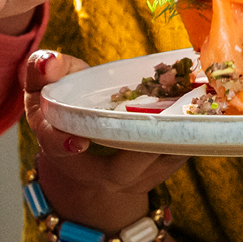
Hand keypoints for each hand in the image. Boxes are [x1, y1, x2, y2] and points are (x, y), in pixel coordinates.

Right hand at [22, 51, 190, 225]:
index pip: (57, 148)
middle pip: (120, 169)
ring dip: (173, 139)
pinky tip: (201, 113)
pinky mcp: (155, 176)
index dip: (63, 144)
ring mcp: (127, 179)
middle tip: (163, 116)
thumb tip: (48, 62)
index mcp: (58, 143)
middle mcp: (93, 171)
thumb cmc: (65, 107)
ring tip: (190, 109)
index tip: (77, 141)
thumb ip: (41, 70)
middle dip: (142, 145)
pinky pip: (175, 160)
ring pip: (154, 166)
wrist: (87, 148)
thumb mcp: (44, 87)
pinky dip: (189, 137)